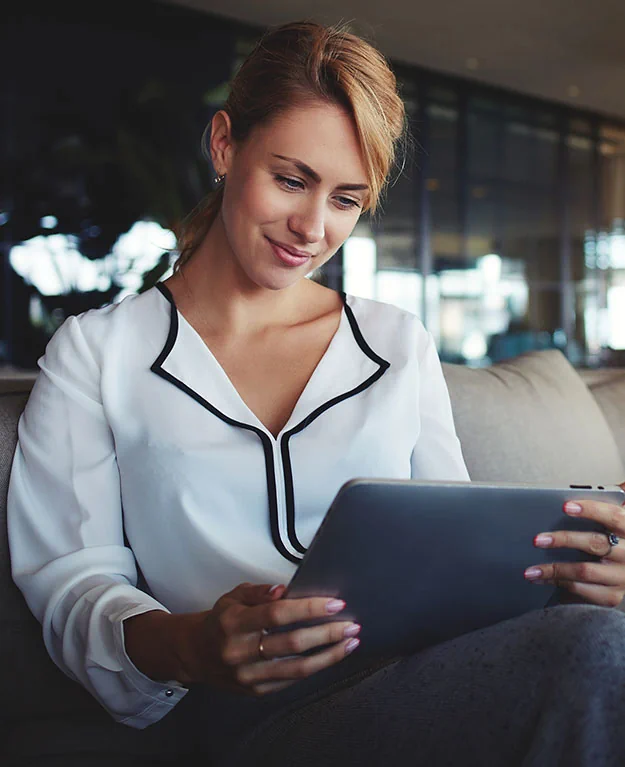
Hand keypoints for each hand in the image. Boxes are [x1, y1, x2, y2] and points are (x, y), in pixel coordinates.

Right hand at [176, 582, 360, 694]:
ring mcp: (248, 675)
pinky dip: (315, 668)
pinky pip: (291, 681)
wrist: (196, 654)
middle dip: (327, 633)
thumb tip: (284, 589)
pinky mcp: (256, 691)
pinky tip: (331, 656)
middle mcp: (240, 651)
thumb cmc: (221, 621)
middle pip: (292, 644)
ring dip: (329, 655)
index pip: (277, 614)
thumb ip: (260, 592)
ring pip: (297, 668)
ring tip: (350, 643)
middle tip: (351, 625)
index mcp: (234, 622)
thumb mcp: (234, 596)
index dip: (309, 608)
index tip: (335, 604)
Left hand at [525, 482, 624, 606]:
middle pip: (595, 543)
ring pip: (585, 570)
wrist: (624, 571)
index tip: (565, 507)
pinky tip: (542, 579)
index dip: (590, 510)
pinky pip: (583, 590)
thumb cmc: (612, 541)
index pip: (613, 516)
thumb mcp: (611, 524)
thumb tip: (565, 497)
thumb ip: (598, 512)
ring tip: (531, 569)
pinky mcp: (613, 596)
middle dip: (563, 540)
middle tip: (537, 540)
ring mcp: (622, 577)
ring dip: (554, 569)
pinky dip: (559, 583)